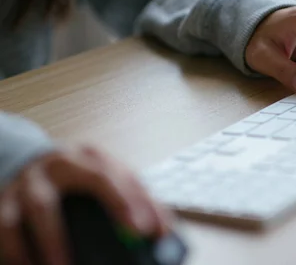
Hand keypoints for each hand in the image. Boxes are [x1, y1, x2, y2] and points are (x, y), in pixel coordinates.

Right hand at [0, 146, 169, 264]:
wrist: (30, 160)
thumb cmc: (81, 176)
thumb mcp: (110, 177)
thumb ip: (139, 201)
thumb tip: (165, 234)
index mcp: (89, 157)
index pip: (112, 176)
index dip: (131, 203)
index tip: (146, 230)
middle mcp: (56, 166)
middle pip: (79, 185)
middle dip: (88, 220)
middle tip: (104, 252)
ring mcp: (26, 184)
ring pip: (35, 212)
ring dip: (51, 244)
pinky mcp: (2, 203)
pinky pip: (6, 229)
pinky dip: (17, 253)